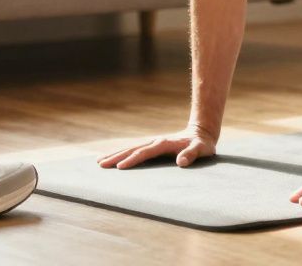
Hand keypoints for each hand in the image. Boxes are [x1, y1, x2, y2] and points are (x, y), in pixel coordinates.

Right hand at [97, 124, 216, 168]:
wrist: (201, 133)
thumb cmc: (202, 144)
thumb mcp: (201, 149)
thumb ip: (192, 154)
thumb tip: (181, 162)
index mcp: (164, 143)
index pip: (145, 152)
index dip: (132, 160)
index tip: (120, 167)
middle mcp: (156, 142)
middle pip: (132, 149)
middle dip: (116, 156)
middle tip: (100, 164)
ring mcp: (153, 143)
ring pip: (131, 148)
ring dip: (115, 154)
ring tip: (99, 161)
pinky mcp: (153, 146)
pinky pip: (134, 150)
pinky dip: (122, 153)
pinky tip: (113, 159)